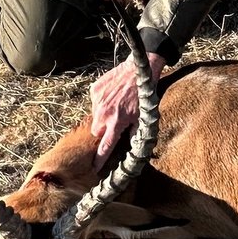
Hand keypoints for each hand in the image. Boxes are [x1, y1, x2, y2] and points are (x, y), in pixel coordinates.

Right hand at [89, 51, 169, 169]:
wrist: (138, 70)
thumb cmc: (143, 95)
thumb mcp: (143, 117)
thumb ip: (135, 133)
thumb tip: (131, 147)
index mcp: (117, 122)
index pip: (105, 146)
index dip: (100, 159)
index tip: (94, 168)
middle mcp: (104, 113)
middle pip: (96, 132)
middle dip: (102, 132)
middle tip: (113, 125)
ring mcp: (97, 101)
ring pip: (94, 117)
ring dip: (102, 116)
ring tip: (116, 106)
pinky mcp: (94, 90)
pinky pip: (94, 102)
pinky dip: (101, 102)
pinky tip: (112, 96)